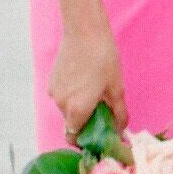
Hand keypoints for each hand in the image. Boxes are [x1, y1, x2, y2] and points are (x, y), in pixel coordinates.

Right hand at [48, 19, 126, 136]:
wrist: (84, 33)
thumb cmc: (103, 60)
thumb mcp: (116, 88)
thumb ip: (118, 113)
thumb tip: (121, 130)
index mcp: (76, 110)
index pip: (73, 137)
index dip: (85, 140)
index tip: (98, 135)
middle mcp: (61, 104)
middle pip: (72, 123)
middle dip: (86, 120)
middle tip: (104, 108)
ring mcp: (53, 92)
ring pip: (67, 108)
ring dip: (80, 106)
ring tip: (96, 89)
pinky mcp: (51, 81)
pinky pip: (63, 96)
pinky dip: (73, 95)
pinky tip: (85, 80)